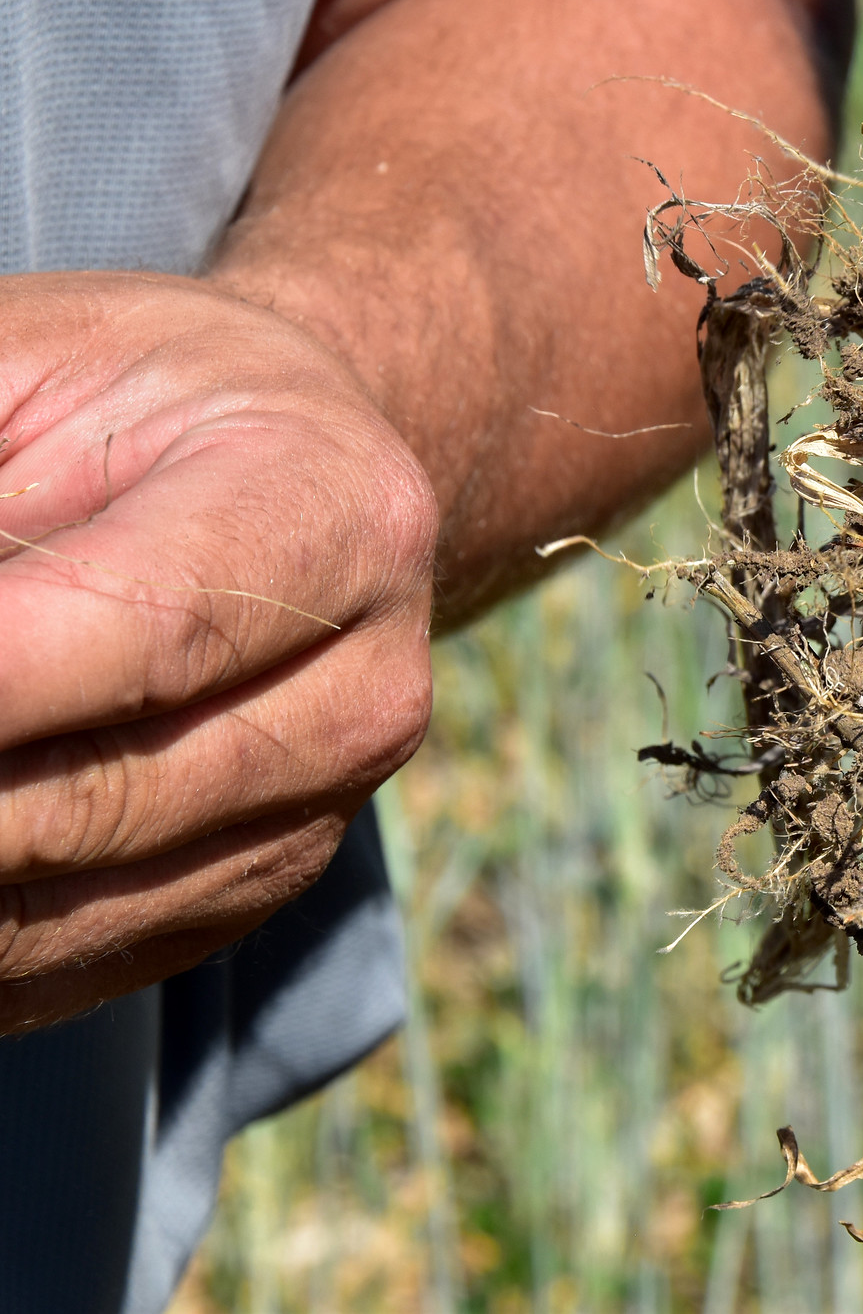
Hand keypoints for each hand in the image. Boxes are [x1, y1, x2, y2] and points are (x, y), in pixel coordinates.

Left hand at [0, 272, 434, 1031]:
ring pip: (37, 909)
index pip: (125, 632)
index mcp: (333, 511)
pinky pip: (44, 968)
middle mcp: (360, 689)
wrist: (291, 471)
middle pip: (74, 800)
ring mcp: (316, 815)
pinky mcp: (250, 895)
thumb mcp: (5, 360)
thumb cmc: (123, 393)